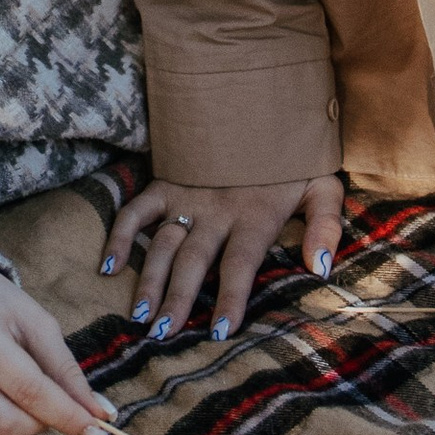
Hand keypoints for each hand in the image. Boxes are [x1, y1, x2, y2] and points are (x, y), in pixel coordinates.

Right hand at [105, 174, 341, 337]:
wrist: (259, 99)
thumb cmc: (293, 154)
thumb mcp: (322, 184)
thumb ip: (325, 225)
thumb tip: (322, 268)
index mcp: (255, 215)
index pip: (240, 264)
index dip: (230, 297)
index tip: (220, 331)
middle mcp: (217, 210)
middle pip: (193, 261)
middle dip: (178, 299)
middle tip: (164, 335)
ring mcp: (187, 196)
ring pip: (162, 244)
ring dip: (149, 280)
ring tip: (141, 316)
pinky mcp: (167, 184)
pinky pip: (136, 211)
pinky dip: (120, 236)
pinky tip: (109, 267)